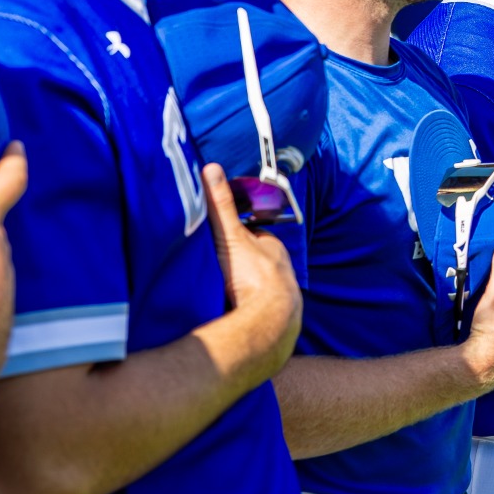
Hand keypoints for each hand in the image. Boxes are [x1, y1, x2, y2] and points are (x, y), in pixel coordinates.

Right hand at [202, 166, 301, 371]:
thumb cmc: (251, 276)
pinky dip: (249, 317)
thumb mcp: (230, 236)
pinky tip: (235, 321)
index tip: (219, 240)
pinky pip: (260, 316)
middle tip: (217, 270)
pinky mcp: (277, 325)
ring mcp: (281, 300)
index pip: (252, 237)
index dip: (236, 237)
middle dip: (241, 266)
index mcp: (273, 249)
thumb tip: (211, 168)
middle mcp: (282, 272)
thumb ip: (219, 205)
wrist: (268, 324)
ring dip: (245, 294)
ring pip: (260, 290)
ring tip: (223, 297)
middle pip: (257, 264)